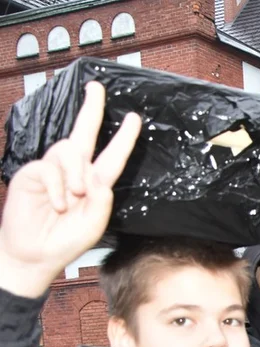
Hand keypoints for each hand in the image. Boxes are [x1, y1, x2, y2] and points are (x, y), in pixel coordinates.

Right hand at [0, 81, 139, 298]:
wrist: (35, 254)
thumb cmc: (65, 241)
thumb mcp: (94, 224)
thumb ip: (102, 201)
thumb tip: (99, 177)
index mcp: (94, 184)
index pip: (112, 156)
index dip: (124, 138)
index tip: (135, 118)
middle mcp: (74, 172)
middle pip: (84, 133)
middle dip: (91, 109)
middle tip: (97, 88)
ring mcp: (53, 171)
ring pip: (69, 150)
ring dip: (76, 172)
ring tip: (75, 195)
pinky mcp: (33, 174)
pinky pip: (50, 168)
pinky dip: (58, 187)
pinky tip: (58, 204)